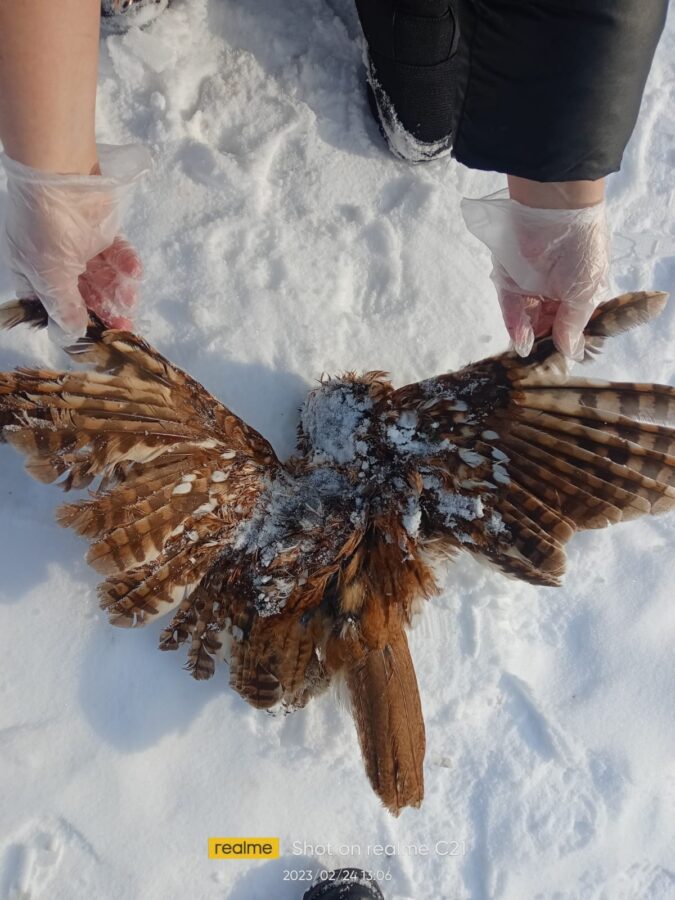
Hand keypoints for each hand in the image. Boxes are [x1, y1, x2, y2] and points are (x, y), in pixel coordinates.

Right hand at [1, 143, 150, 337]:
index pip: (56, 307)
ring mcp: (80, 246)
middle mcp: (56, 263)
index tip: (98, 336)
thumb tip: (73, 333)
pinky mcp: (102, 232)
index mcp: (35, 274)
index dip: (77, 322)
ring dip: (118, 291)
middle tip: (125, 326)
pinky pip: (117, 255)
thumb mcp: (49, 274)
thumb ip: (63, 306)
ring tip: (130, 299)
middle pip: (85, 296)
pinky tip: (134, 272)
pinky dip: (127, 264)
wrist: (62, 175)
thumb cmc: (45, 227)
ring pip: (104, 278)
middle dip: (105, 311)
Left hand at [461, 188, 609, 359]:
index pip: (571, 320)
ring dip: (528, 335)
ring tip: (529, 352)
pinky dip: (514, 324)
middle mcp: (556, 288)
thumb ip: (573, 323)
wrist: (552, 210)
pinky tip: (520, 340)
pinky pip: (510, 307)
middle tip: (542, 360)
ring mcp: (532, 285)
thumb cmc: (580, 249)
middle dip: (544, 340)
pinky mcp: (509, 280)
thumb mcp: (585, 290)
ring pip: (527, 317)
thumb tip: (572, 352)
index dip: (567, 338)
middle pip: (547, 322)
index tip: (562, 357)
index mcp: (580, 289)